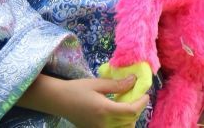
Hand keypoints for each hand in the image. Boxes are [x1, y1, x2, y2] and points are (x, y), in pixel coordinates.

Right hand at [33, 75, 149, 127]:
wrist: (58, 101)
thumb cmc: (76, 89)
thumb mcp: (97, 83)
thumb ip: (117, 85)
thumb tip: (134, 80)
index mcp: (105, 110)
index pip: (131, 111)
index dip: (142, 103)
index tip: (145, 94)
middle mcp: (104, 124)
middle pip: (130, 122)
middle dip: (137, 110)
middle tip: (137, 97)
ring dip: (130, 119)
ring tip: (127, 105)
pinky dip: (121, 123)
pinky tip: (118, 112)